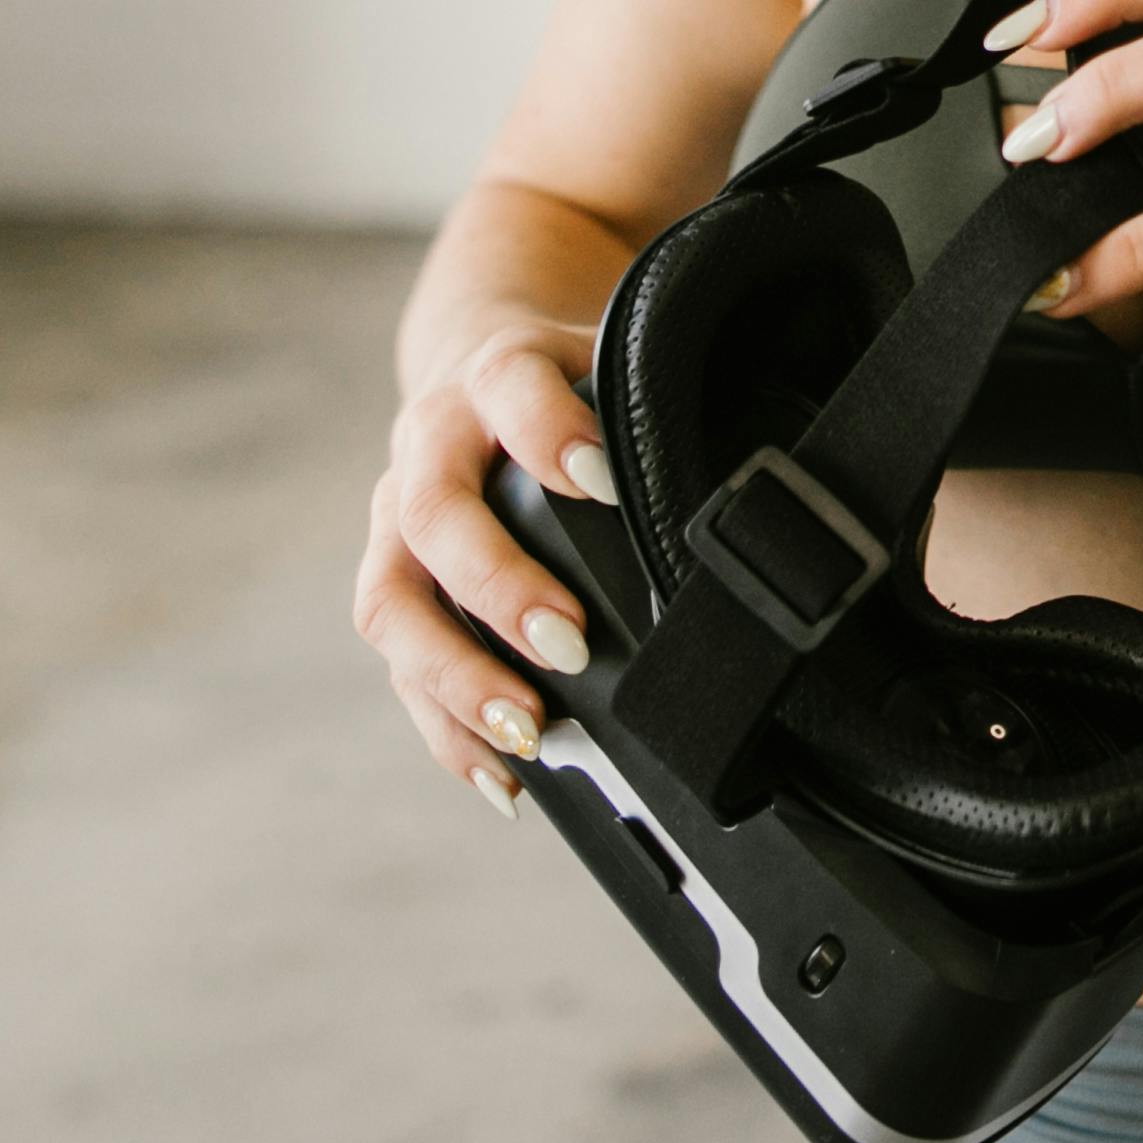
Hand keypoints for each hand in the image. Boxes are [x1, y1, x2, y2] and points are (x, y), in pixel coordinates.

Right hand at [351, 311, 619, 817]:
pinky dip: (445, 727)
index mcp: (495, 374)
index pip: (512, 390)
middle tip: (567, 644)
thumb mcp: (606, 372)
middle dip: (499, 586)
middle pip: (436, 515)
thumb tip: (752, 497)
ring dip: (456, 675)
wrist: (468, 370)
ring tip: (526, 729)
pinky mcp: (392, 584)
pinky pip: (397, 665)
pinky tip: (501, 772)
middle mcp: (430, 445)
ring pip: (390, 602)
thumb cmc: (560, 388)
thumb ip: (650, 416)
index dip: (548, 433)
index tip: (603, 482)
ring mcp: (395, 520)